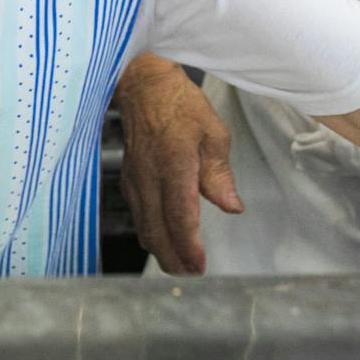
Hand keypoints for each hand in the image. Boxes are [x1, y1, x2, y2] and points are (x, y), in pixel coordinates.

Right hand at [115, 55, 242, 274]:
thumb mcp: (212, 133)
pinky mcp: (128, 178)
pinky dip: (150, 233)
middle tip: (192, 275)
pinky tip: (162, 238)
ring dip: (161, 250)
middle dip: (174, 259)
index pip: (180, 217)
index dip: (189, 246)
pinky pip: (138, 214)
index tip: (201, 266)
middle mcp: (149, 177)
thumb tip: (231, 206)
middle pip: (157, 231)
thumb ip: (219, 174)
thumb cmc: (179, 104)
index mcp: (173, 165)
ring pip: (144, 226)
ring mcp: (135, 179)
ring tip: (179, 265)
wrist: (143, 84)